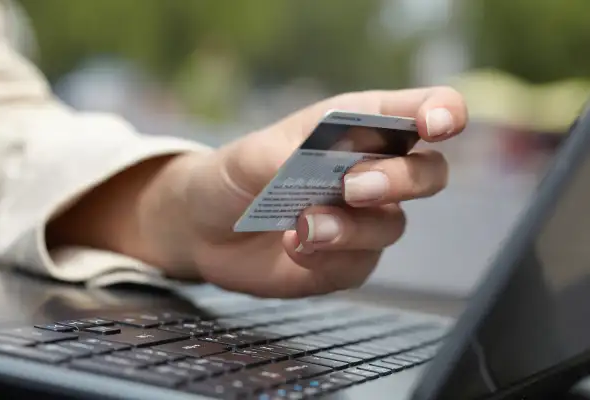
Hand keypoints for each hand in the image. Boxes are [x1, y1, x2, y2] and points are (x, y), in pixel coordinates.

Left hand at [51, 87, 466, 297]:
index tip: (438, 123)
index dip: (441, 112)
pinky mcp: (348, 260)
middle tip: (353, 187)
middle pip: (428, 173)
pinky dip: (328, 257)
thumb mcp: (249, 156)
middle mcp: (370, 172)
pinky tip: (294, 247)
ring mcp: (363, 220)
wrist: (206, 230)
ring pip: (392, 225)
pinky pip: (360, 264)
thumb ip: (287, 155)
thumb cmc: (233, 177)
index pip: (417, 112)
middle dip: (400, 179)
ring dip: (350, 227)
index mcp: (354, 129)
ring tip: (301, 226)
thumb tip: (322, 165)